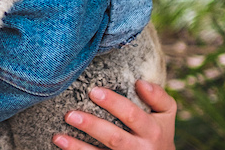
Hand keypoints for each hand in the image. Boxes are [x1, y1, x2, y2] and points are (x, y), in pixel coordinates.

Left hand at [52, 80, 176, 149]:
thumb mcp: (166, 114)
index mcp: (152, 131)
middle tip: (70, 114)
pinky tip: (62, 146)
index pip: (132, 115)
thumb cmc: (158, 131)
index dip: (114, 103)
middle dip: (92, 126)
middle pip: (115, 138)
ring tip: (59, 137)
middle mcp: (141, 149)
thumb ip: (158, 96)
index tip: (94, 91)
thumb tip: (140, 82)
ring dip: (79, 147)